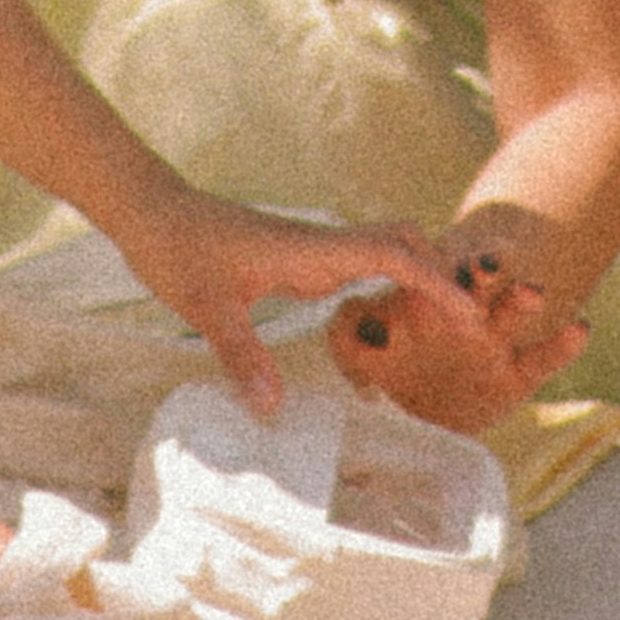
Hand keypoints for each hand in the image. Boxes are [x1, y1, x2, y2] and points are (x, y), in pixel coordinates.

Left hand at [129, 194, 468, 416]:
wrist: (151, 210)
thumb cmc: (176, 249)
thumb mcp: (204, 307)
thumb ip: (240, 355)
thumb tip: (271, 409)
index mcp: (310, 251)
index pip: (392, 255)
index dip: (435, 283)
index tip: (468, 318)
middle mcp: (321, 245)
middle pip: (405, 242)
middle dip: (441, 276)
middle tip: (466, 329)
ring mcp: (314, 249)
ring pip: (387, 249)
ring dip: (418, 277)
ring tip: (440, 328)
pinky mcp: (303, 258)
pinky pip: (362, 263)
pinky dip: (389, 281)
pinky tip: (386, 317)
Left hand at [338, 216, 594, 428]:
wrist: (417, 420)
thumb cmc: (384, 375)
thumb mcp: (357, 355)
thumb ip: (349, 333)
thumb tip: (348, 313)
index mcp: (423, 300)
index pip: (429, 272)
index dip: (432, 270)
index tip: (432, 271)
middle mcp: (463, 315)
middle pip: (475, 283)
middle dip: (480, 271)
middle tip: (484, 268)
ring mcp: (493, 343)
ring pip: (511, 314)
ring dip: (520, 300)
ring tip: (532, 293)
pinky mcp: (515, 376)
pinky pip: (542, 359)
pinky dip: (563, 344)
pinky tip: (581, 328)